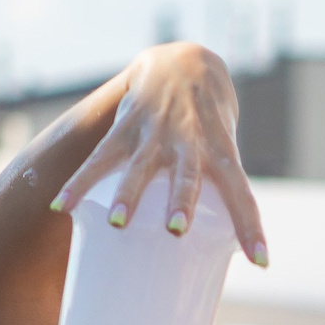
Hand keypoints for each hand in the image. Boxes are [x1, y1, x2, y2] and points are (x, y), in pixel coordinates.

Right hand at [53, 43, 268, 266]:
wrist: (188, 62)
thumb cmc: (210, 126)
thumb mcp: (222, 151)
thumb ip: (218, 194)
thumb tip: (211, 255)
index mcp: (221, 151)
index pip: (244, 193)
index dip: (253, 227)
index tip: (262, 262)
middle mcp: (190, 140)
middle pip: (188, 174)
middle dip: (182, 201)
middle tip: (176, 229)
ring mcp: (157, 130)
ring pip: (141, 165)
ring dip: (128, 193)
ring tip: (117, 223)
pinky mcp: (127, 125)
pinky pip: (101, 156)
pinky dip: (80, 181)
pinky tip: (61, 206)